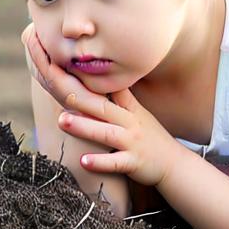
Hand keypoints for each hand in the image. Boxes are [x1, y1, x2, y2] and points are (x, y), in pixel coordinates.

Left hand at [20, 23, 177, 186]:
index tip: (66, 65)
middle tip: (54, 84)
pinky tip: (83, 162)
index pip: (107, 88)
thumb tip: (98, 77)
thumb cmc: (149, 136)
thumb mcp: (136, 112)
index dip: (87, 77)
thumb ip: (118, 97)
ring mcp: (131, 142)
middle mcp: (129, 122)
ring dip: (84, 127)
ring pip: (105, 133)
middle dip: (78, 98)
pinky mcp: (133, 163)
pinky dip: (99, 162)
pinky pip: (115, 163)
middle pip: (101, 107)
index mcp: (128, 108)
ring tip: (62, 121)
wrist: (173, 163)